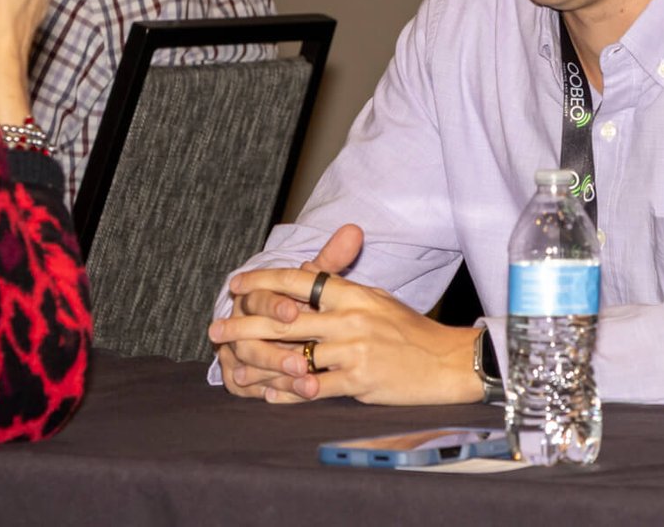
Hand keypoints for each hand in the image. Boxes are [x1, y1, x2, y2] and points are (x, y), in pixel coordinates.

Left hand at [209, 227, 481, 405]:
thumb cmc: (411, 330)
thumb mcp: (376, 298)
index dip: (263, 281)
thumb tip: (304, 270)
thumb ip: (339, 286)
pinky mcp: (359, 381)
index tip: (236, 285)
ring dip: (258, 363)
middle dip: (244, 324)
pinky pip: (314, 388)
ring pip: (294, 356)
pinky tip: (267, 393)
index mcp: (353, 293)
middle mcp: (350, 318)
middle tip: (215, 329)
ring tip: (232, 367)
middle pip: (285, 319)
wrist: (448, 362)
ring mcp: (354, 351)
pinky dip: (288, 392)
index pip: (300, 279)